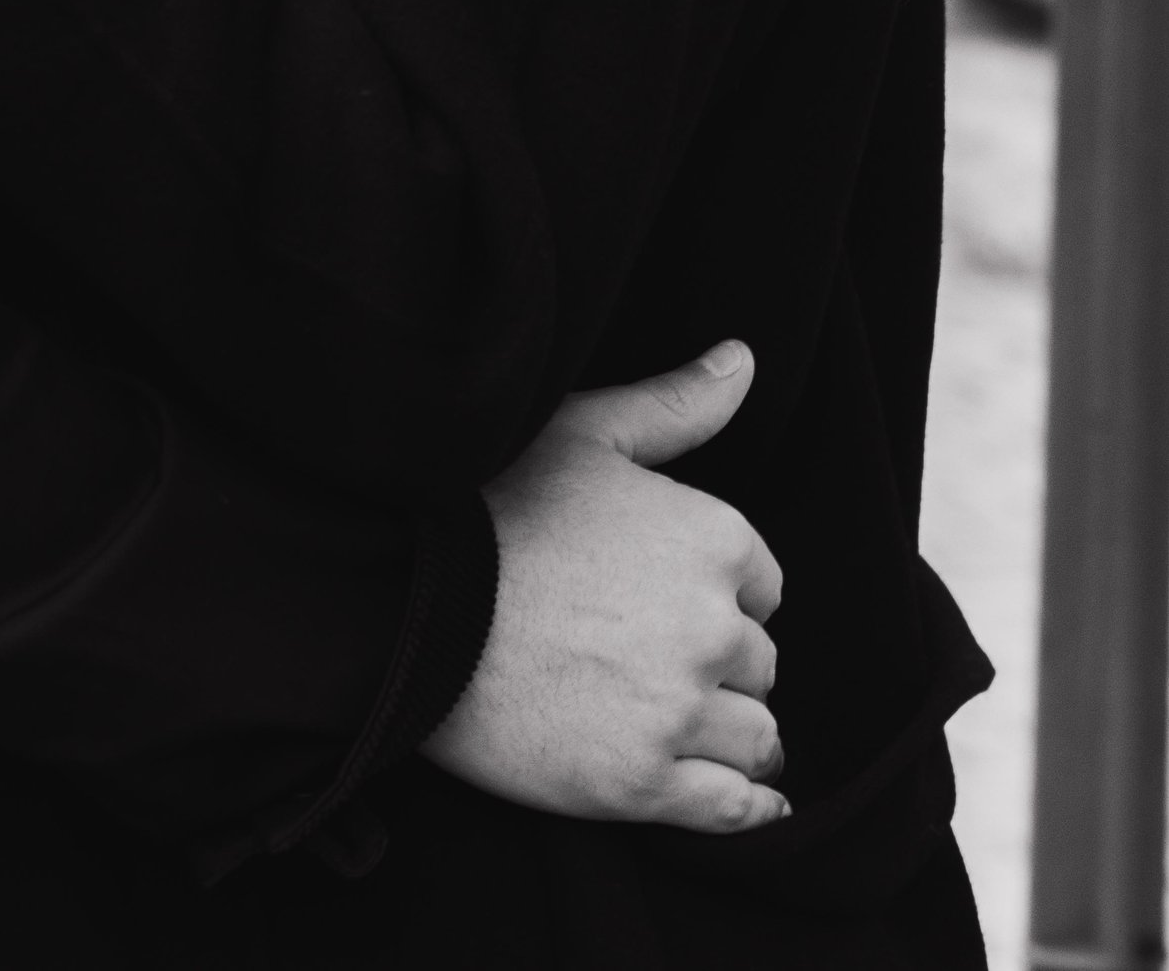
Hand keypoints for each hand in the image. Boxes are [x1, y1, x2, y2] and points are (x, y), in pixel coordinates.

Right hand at [424, 341, 787, 834]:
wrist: (407, 606)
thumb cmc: (492, 506)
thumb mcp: (582, 433)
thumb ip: (675, 404)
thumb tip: (744, 359)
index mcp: (712, 537)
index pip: (761, 584)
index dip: (715, 590)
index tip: (660, 594)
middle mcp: (711, 627)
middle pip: (758, 662)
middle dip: (716, 660)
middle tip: (644, 653)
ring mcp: (678, 712)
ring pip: (757, 737)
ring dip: (725, 730)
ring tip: (667, 716)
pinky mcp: (643, 785)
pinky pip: (734, 808)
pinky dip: (742, 805)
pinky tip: (732, 793)